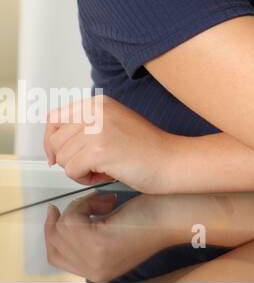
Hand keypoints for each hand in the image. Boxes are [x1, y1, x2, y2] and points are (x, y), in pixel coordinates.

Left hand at [45, 94, 179, 193]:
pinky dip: (85, 179)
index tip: (57, 155)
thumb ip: (85, 127)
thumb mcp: (113, 125)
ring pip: (63, 158)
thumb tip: (53, 146)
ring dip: (80, 170)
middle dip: (69, 159)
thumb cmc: (146, 149)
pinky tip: (107, 174)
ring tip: (104, 168)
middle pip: (56, 141)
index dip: (51, 141)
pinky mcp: (99, 149)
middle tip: (94, 164)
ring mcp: (97, 129)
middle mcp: (96, 111)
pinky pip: (72, 171)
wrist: (172, 160)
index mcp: (98, 103)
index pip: (55, 119)